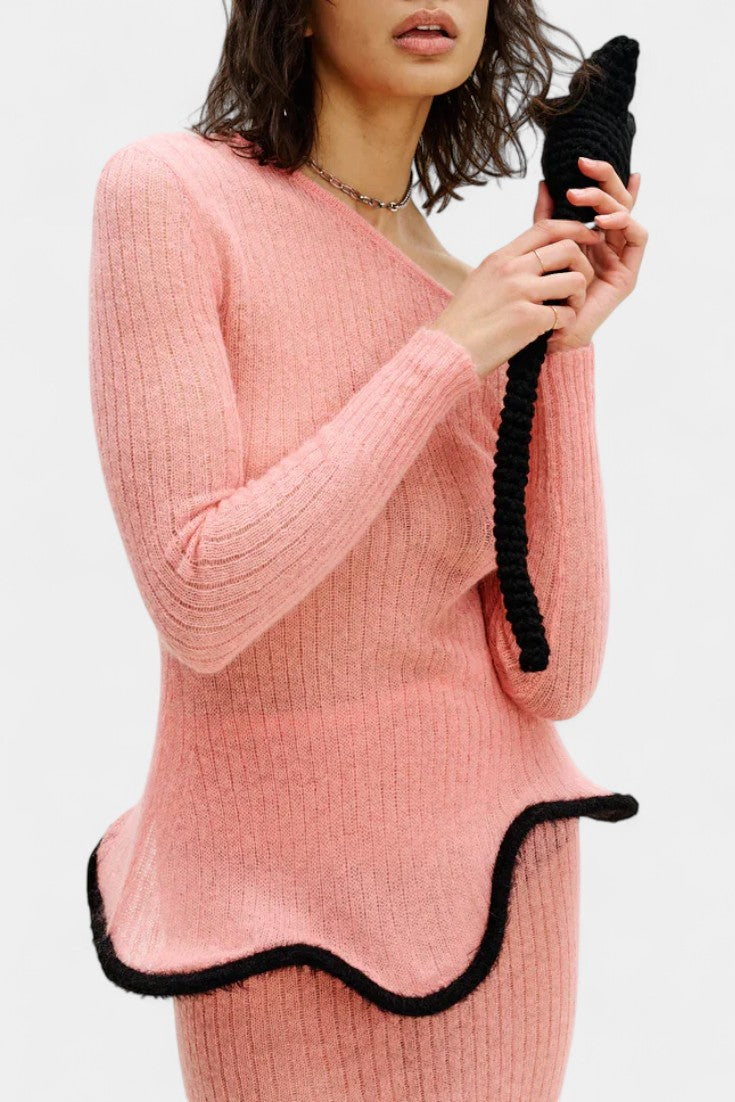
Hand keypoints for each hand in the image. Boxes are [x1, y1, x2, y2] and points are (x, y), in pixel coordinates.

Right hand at [430, 219, 598, 378]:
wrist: (448, 351)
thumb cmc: (463, 322)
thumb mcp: (480, 280)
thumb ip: (505, 267)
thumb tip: (530, 258)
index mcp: (501, 258)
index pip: (545, 229)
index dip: (574, 229)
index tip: (587, 239)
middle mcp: (512, 270)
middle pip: (568, 249)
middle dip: (582, 268)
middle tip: (577, 288)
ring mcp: (520, 293)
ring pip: (575, 281)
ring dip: (578, 298)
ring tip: (566, 312)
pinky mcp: (528, 319)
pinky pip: (567, 314)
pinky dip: (567, 324)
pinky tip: (554, 331)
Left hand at [534, 156, 647, 353]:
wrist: (548, 334)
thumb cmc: (543, 295)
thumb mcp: (542, 248)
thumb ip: (545, 219)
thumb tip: (544, 183)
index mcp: (589, 238)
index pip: (601, 200)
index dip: (600, 178)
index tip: (580, 161)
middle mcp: (608, 245)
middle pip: (617, 201)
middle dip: (604, 179)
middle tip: (583, 167)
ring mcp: (619, 257)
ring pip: (626, 213)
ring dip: (607, 200)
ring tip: (581, 198)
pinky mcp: (628, 273)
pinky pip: (638, 236)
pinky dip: (624, 222)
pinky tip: (603, 220)